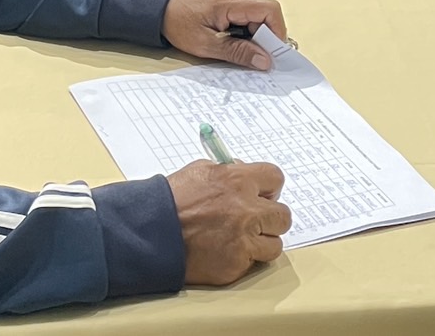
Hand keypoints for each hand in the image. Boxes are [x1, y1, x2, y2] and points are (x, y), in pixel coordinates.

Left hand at [162, 0, 287, 70]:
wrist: (159, 8)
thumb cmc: (178, 22)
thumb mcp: (208, 44)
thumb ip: (238, 52)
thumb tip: (264, 61)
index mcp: (234, 1)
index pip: (270, 11)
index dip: (277, 34)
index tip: (272, 54)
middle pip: (267, 17)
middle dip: (264, 40)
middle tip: (251, 58)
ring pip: (259, 20)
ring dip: (253, 38)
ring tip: (234, 49)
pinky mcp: (232, 4)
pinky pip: (248, 19)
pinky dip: (245, 33)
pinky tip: (230, 42)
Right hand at [168, 159, 289, 285]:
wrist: (152, 233)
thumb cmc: (171, 201)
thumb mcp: (200, 171)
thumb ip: (229, 172)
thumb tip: (246, 173)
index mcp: (238, 181)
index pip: (275, 179)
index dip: (270, 188)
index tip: (264, 195)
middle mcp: (246, 209)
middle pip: (283, 215)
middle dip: (270, 218)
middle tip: (255, 221)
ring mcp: (243, 239)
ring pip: (275, 244)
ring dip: (261, 242)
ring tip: (240, 240)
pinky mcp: (237, 263)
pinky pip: (256, 262)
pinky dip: (245, 259)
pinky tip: (226, 252)